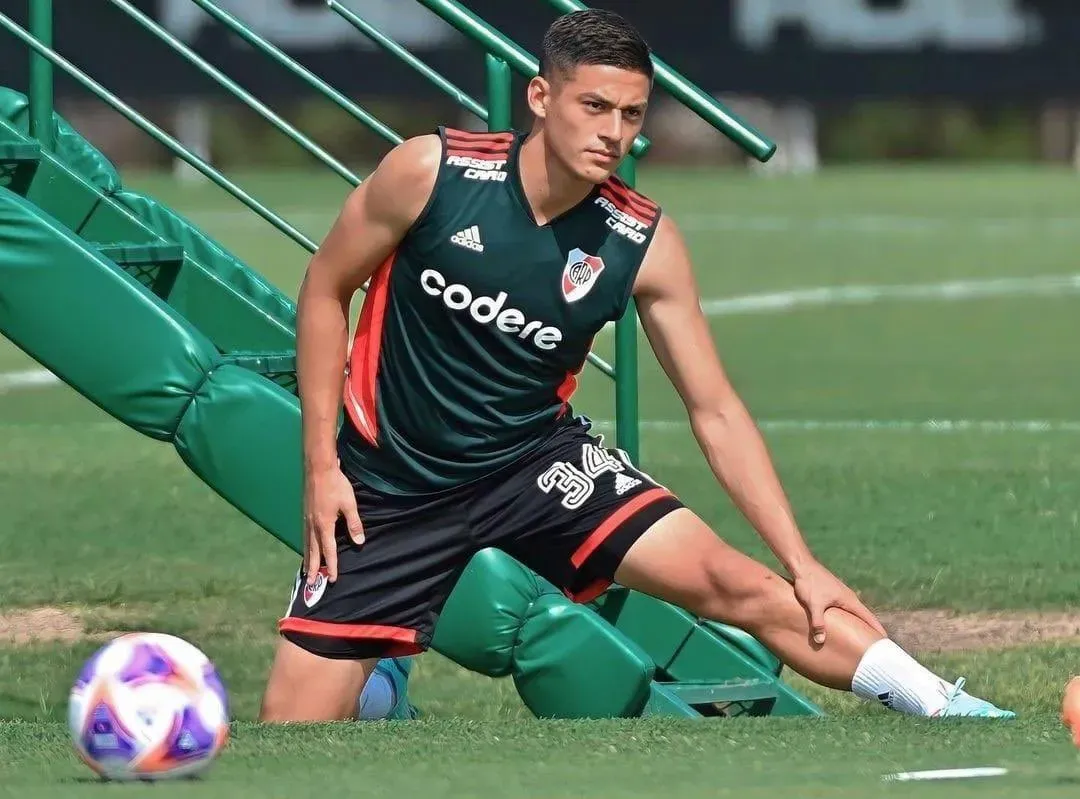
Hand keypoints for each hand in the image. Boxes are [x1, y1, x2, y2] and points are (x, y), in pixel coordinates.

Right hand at [303, 462, 364, 584]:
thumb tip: (359, 543)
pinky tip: (307, 547)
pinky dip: (305, 546)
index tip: (333, 579)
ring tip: (307, 571)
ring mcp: (306, 520)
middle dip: (314, 568)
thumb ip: (354, 524)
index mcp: (324, 525)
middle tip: (312, 583)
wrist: (318, 469)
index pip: (329, 551)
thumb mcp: (349, 504)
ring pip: (307, 544)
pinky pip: (304, 535)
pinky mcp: (305, 514)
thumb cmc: (336, 485)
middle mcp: (312, 526)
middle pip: (313, 551)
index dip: (332, 566)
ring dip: (307, 559)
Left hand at [791, 559, 886, 645]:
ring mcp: (841, 595)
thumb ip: (818, 623)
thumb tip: (820, 641)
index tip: (886, 641)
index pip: (869, 618)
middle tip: (875, 645)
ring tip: (861, 639)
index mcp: (850, 600)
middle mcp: (849, 598)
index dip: (878, 630)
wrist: (802, 565)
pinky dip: (848, 619)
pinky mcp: (833, 594)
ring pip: (854, 613)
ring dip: (859, 624)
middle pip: (864, 616)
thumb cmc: (810, 583)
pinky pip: (845, 609)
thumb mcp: (814, 605)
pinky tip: (843, 625)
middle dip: (870, 630)